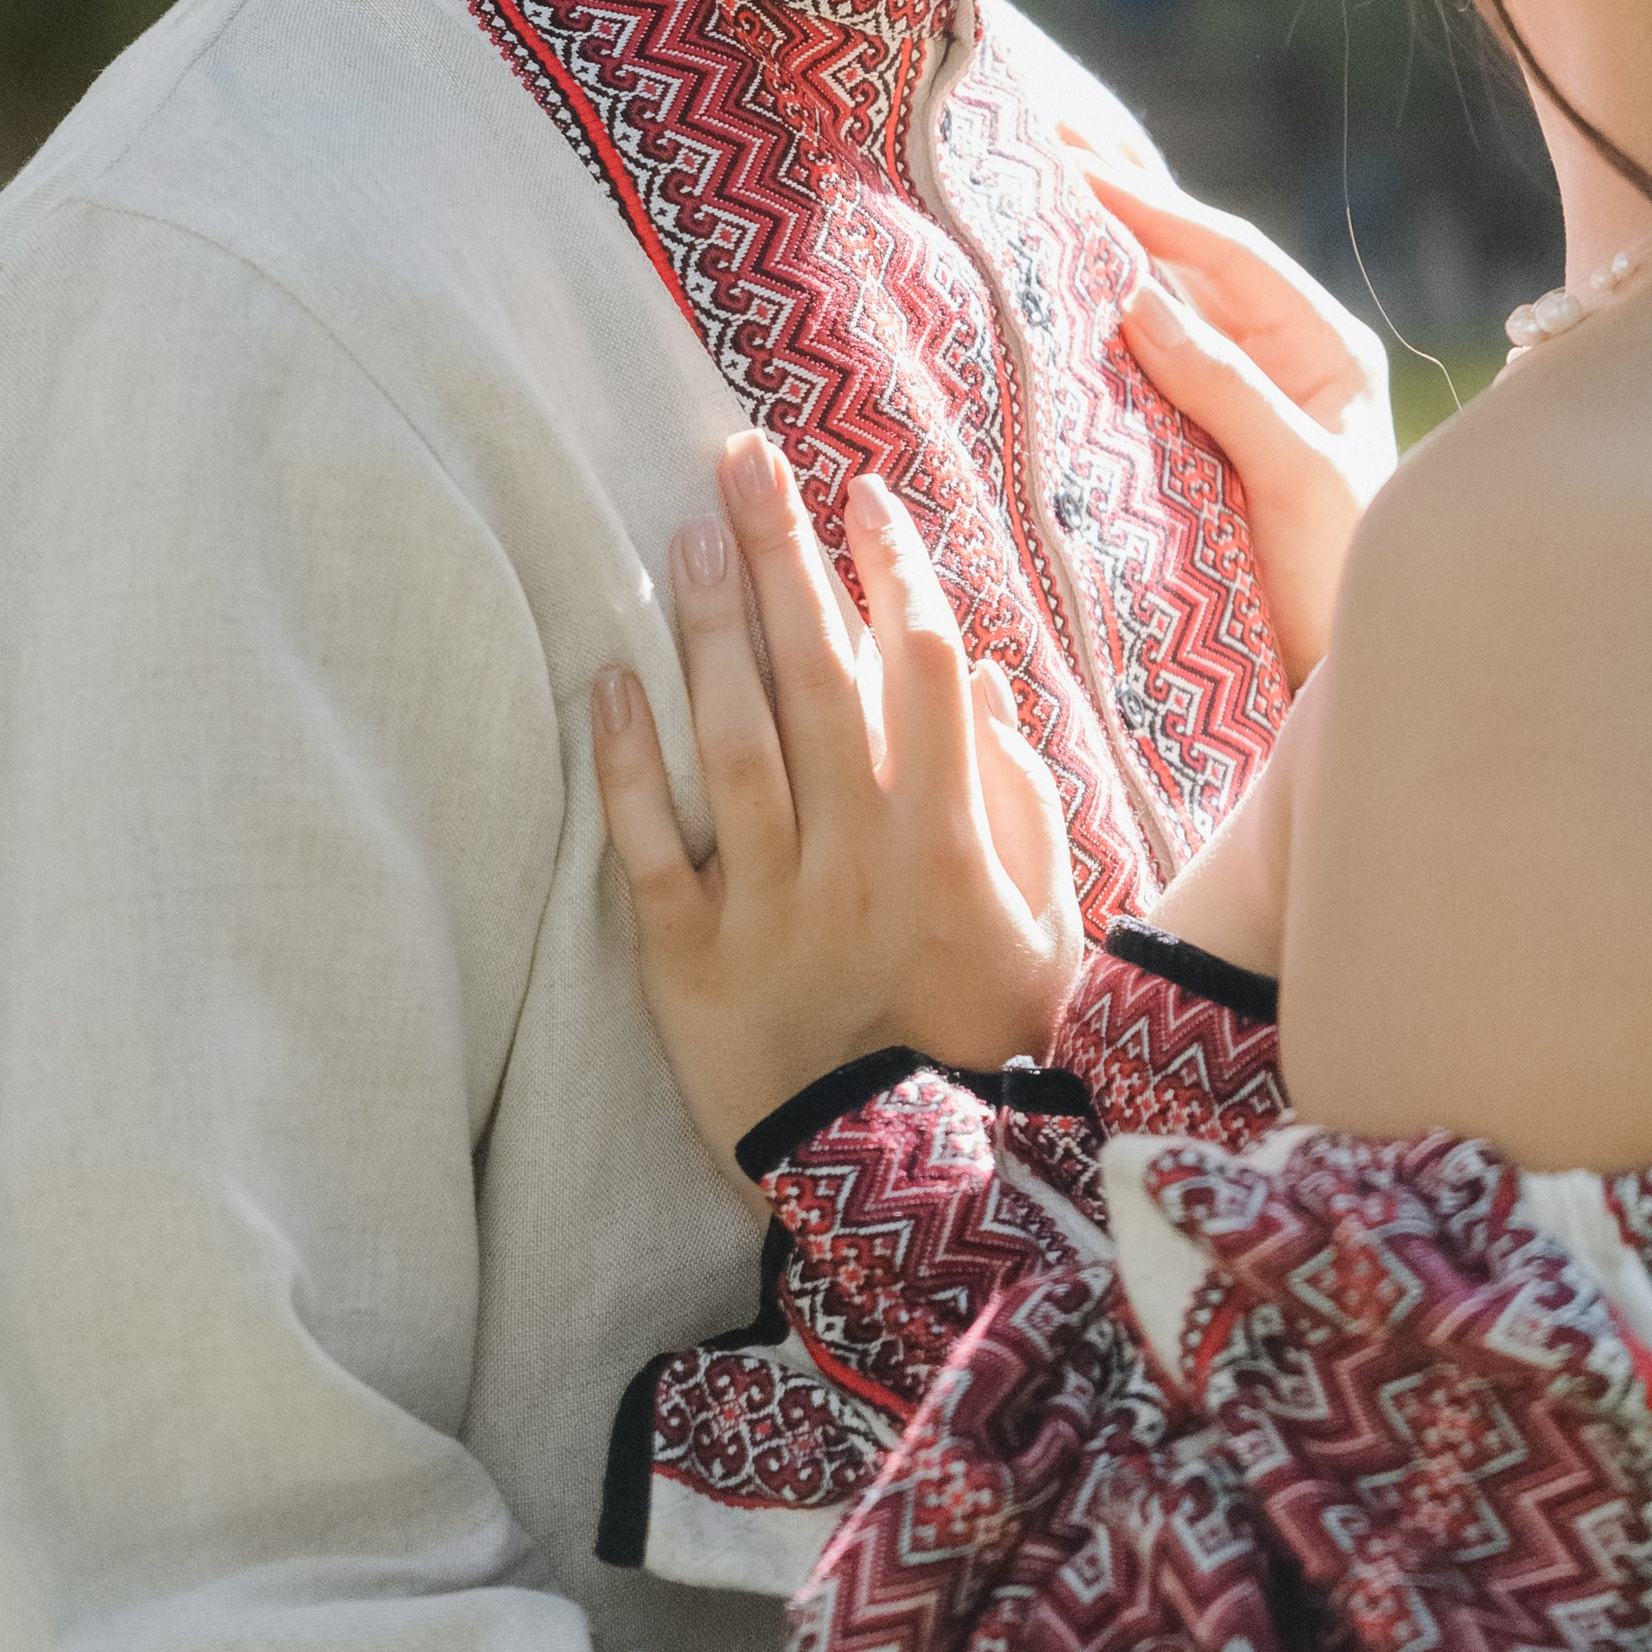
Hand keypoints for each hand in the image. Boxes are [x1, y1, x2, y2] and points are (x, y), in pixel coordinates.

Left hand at [591, 434, 1081, 1164]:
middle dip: (785, 557)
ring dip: (711, 634)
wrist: (905, 1196)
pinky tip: (610, 681)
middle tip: (746, 455)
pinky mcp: (689, 968)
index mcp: (947, 842)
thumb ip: (1018, 797)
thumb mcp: (1042, 924)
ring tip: (689, 536)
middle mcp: (856, 860)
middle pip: (816, 679)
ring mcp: (769, 911)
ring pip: (733, 748)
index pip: (920, 669)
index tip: (865, 492)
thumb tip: (973, 675)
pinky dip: (627, 767)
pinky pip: (650, 853)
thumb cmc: (982, 1040)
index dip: (893, 571)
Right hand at [1066, 133, 1395, 683]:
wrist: (1337, 682)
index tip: (1072, 160)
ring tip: (1010, 200)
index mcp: (1322, 345)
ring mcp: (1226, 400)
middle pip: (1182, 263)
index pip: (1225, 250)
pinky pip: (1127, 373)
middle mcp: (1274, 358)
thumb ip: (1227, 387)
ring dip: (1086, 260)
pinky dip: (1081, 334)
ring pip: (1148, 311)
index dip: (1149, 202)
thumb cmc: (1342, 580)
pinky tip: (1026, 305)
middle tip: (1030, 140)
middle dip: (1110, 204)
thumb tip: (1136, 297)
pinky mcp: (1184, 448)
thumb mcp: (1300, 477)